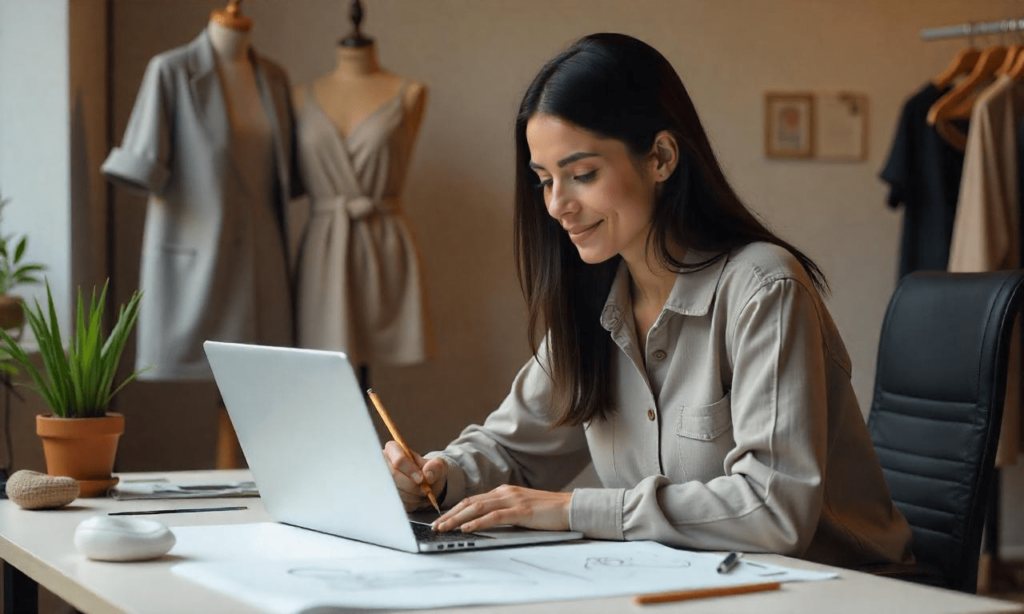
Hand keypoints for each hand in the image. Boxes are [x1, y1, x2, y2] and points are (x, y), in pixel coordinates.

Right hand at [383, 440, 446, 511]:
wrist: (427, 485)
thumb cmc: (430, 471)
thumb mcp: (439, 465)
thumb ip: (436, 466)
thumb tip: (428, 475)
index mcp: (394, 450)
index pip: (398, 460)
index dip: (410, 470)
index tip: (421, 479)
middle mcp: (383, 463)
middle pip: (393, 476)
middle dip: (412, 486)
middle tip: (424, 490)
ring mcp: (381, 479)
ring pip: (394, 490)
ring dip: (412, 496)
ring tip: (422, 493)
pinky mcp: (384, 494)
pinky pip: (395, 502)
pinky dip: (409, 503)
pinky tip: (415, 499)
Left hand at [432, 485, 571, 532]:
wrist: (570, 507)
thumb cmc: (547, 512)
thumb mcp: (521, 509)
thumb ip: (504, 512)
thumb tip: (484, 523)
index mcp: (504, 491)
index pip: (472, 500)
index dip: (454, 510)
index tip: (441, 520)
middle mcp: (505, 492)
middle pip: (470, 502)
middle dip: (450, 515)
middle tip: (435, 526)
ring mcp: (512, 500)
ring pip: (477, 508)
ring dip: (458, 519)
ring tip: (444, 528)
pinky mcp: (520, 510)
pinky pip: (494, 516)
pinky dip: (478, 522)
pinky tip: (467, 528)